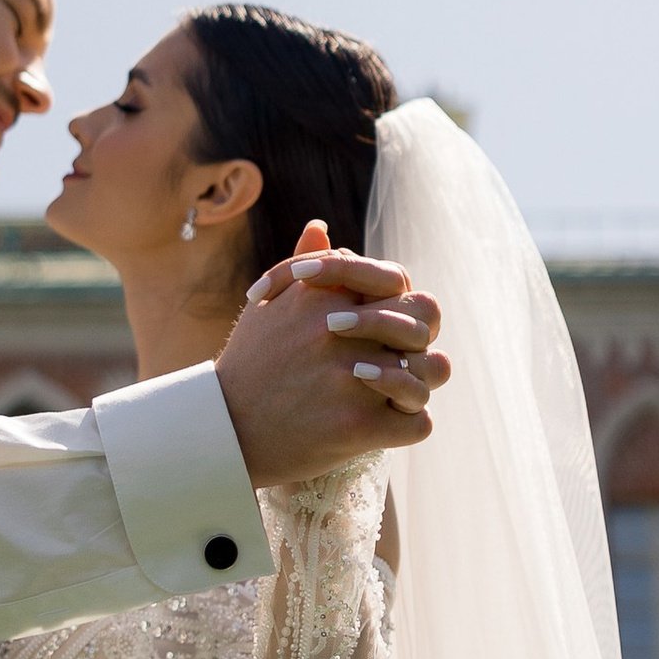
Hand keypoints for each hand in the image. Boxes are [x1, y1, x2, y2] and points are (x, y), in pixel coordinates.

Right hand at [214, 215, 447, 489]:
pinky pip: (420, 422)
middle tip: (401, 355)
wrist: (224, 431)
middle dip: (420, 334)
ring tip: (399, 392)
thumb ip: (302, 265)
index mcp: (322, 295)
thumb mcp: (269, 309)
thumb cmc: (250, 366)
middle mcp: (340, 330)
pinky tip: (388, 424)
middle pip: (426, 314)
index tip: (385, 319)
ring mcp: (352, 378)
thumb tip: (321, 227)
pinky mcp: (358, 426)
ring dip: (421, 380)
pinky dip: (409, 424)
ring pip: (434, 368)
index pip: (396, 278)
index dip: (398, 300)